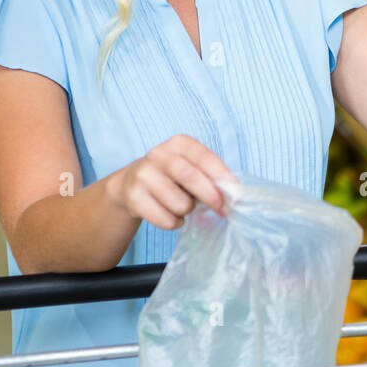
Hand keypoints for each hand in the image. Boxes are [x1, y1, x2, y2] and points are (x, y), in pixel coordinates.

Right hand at [105, 134, 235, 229]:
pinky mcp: (133, 197)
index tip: (236, 196)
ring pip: (179, 203)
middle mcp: (158, 155)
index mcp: (179, 143)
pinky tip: (171, 214)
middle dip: (211, 197)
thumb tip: (234, 196)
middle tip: (222, 210)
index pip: (205, 158)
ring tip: (183, 206)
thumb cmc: (173, 175)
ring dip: (188, 211)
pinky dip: (175, 223)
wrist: (131, 183)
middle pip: (191, 178)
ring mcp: (143, 175)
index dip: (223, 178)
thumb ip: (211, 176)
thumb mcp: (191, 166)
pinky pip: (165, 220)